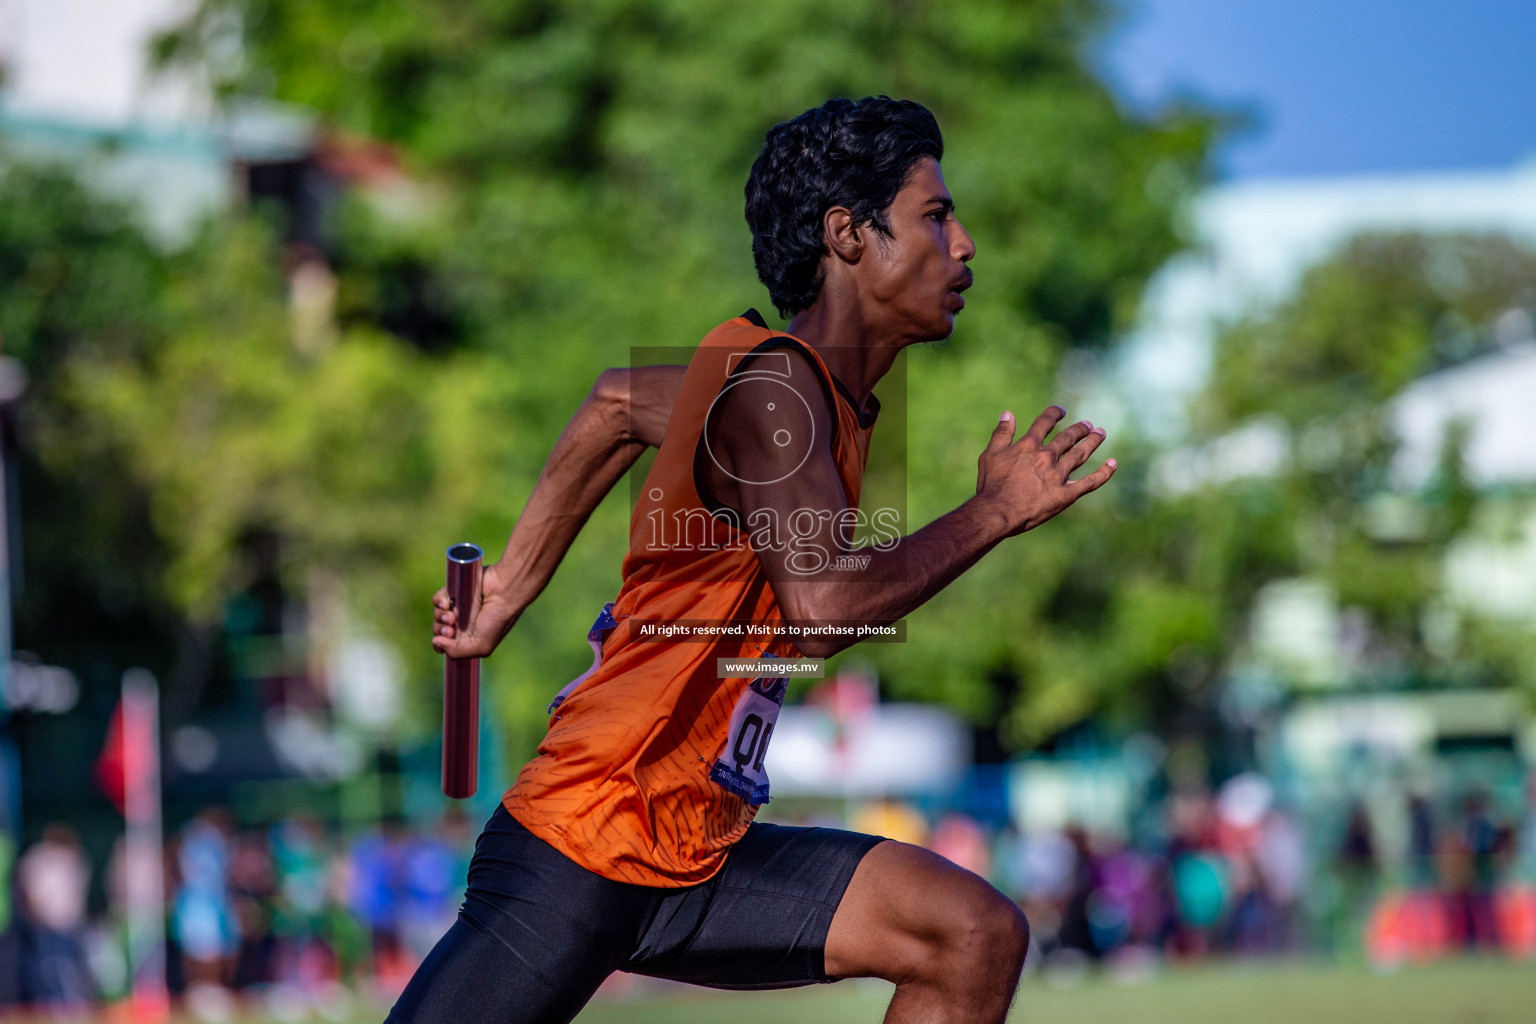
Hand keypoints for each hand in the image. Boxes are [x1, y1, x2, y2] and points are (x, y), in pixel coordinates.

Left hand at [432, 563, 520, 658]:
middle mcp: (462, 623)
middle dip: (441, 630)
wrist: (503, 592)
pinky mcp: (454, 592)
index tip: (447, 638)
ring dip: (440, 617)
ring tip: (453, 615)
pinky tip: (447, 604)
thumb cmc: (497, 620)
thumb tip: (436, 642)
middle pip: (439, 630)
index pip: (445, 644)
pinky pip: (437, 600)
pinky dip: (439, 603)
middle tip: (451, 628)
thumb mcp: (481, 645)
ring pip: (437, 615)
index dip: (441, 644)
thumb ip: (457, 651)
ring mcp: (458, 607)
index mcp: (468, 637)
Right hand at [975, 405, 1116, 536]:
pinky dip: (1103, 473)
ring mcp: (1058, 475)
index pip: (1044, 423)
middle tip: (1088, 425)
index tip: (1061, 411)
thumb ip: (1001, 434)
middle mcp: (1047, 456)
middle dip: (1079, 429)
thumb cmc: (991, 485)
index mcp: (1029, 445)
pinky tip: (1113, 464)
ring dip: (1092, 442)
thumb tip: (1007, 414)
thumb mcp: (990, 455)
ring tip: (1100, 434)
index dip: (1054, 414)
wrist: (998, 511)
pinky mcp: (1066, 494)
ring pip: (1080, 454)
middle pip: (1068, 437)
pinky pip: (1090, 482)